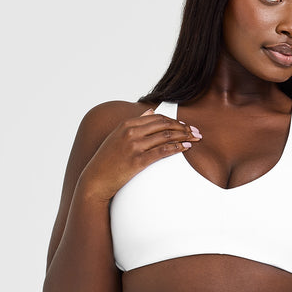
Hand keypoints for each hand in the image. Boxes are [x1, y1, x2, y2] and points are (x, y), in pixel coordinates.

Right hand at [78, 108, 202, 201]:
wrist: (95, 180)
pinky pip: (162, 151)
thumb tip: (150, 112)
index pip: (157, 118)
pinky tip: (186, 148)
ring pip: (166, 136)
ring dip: (184, 136)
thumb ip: (135, 123)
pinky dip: (177, 147)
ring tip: (195, 139)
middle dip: (183, 127)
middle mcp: (131, 132)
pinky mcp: (137, 161)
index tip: (186, 126)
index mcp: (127, 124)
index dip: (175, 121)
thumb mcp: (118, 136)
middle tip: (196, 132)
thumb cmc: (107, 160)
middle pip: (164, 125)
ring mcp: (134, 146)